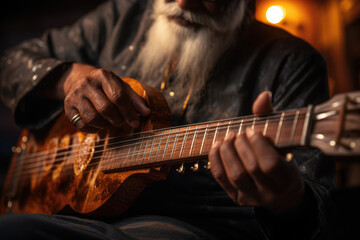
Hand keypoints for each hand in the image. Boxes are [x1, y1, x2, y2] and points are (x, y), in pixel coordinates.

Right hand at [62, 63, 150, 131]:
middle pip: (105, 108)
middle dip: (117, 120)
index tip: (136, 123)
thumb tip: (147, 113)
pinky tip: (98, 125)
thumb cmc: (107, 87)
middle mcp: (87, 83)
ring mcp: (75, 95)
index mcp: (104, 76)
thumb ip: (135, 100)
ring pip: (92, 118)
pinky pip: (81, 124)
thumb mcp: (122, 87)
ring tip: (110, 123)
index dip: (129, 112)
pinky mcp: (68, 106)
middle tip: (121, 122)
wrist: (79, 80)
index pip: (118, 96)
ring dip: (105, 125)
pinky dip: (93, 129)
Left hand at [208, 91, 304, 213]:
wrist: (282, 195)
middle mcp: (269, 193)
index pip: (270, 164)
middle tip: (237, 133)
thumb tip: (264, 95)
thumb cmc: (282, 161)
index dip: (258, 145)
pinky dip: (215, 160)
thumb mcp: (283, 142)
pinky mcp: (237, 198)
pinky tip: (217, 146)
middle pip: (250, 168)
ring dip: (227, 152)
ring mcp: (252, 197)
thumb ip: (271, 118)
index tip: (251, 130)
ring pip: (235, 175)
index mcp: (286, 179)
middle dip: (240, 146)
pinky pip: (221, 179)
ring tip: (227, 138)